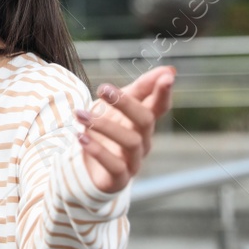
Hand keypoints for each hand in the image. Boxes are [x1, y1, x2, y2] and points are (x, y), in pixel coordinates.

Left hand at [74, 65, 175, 194]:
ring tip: (80, 115)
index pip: (159, 106)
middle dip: (126, 103)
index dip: (164, 92)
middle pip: (145, 120)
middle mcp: (144, 141)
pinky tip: (81, 137)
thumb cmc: (108, 133)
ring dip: (104, 125)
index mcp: (144, 122)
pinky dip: (98, 150)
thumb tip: (168, 69)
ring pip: (130, 141)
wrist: (88, 170)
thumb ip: (141, 89)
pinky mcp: (119, 179)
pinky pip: (115, 166)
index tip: (167, 77)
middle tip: (102, 89)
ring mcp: (133, 161)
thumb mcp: (119, 107)